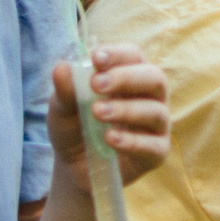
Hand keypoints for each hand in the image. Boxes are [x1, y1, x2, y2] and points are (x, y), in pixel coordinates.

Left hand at [47, 44, 170, 186]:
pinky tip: (109, 139)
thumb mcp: (63, 108)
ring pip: (155, 111)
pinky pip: (153, 145)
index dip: (118, 54)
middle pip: (154, 78)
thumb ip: (66, 90)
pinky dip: (131, 141)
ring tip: (97, 113)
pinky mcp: (157, 152)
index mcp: (130, 76)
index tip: (96, 59)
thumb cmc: (75, 127)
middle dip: (126, 78)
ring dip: (126, 109)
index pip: (133, 55)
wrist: (74, 166)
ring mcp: (157, 125)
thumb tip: (62, 68)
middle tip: (97, 85)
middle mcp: (150, 97)